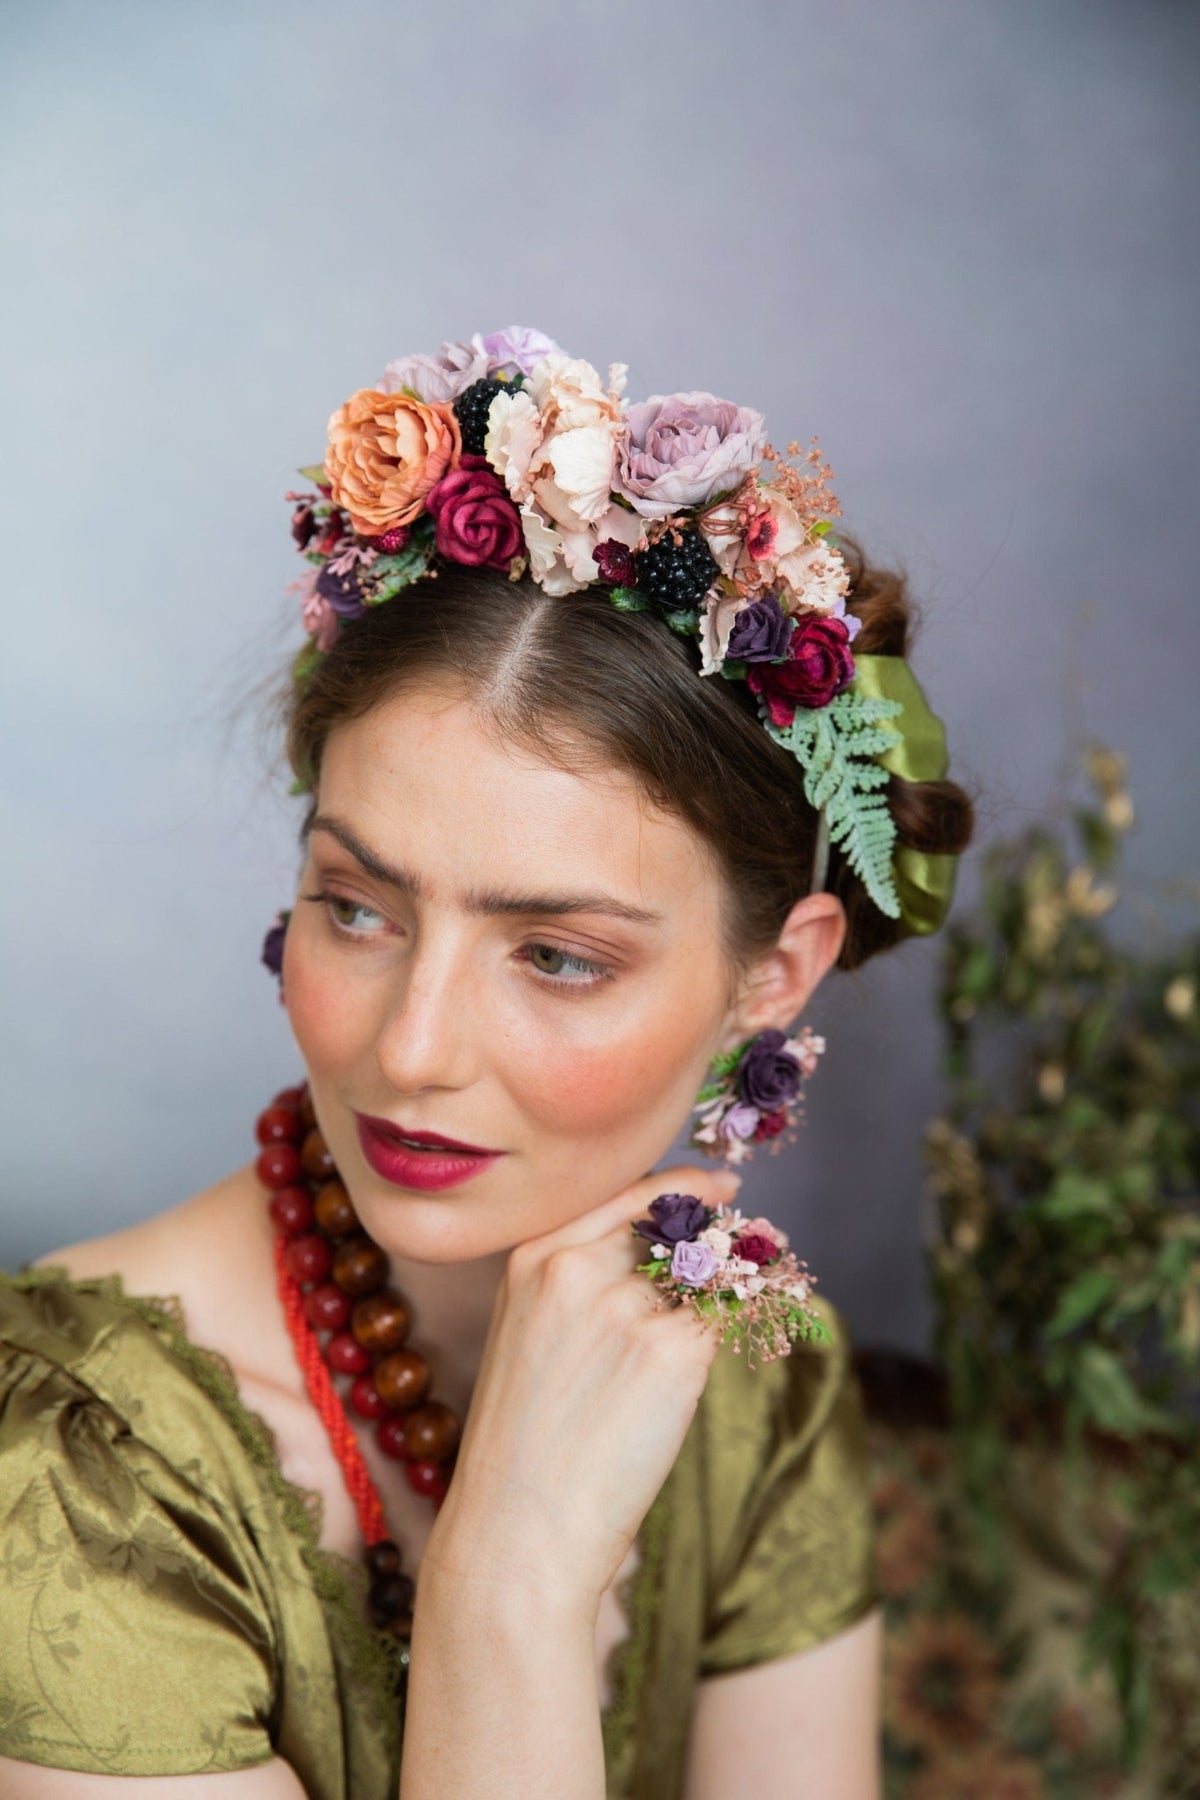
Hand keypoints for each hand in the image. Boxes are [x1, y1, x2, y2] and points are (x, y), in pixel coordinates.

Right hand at [423, 1164, 741, 1616]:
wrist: (520, 1530)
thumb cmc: (527, 1447)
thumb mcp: (530, 1336)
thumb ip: (588, 1282)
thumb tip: (680, 1251)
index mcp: (534, 1257)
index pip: (628, 1194)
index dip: (684, 1188)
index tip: (723, 1189)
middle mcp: (578, 1267)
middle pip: (678, 1228)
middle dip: (719, 1246)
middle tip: (747, 1259)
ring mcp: (626, 1307)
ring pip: (710, 1278)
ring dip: (733, 1297)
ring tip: (708, 1342)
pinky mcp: (674, 1352)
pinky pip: (727, 1326)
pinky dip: (738, 1338)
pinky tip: (709, 1371)